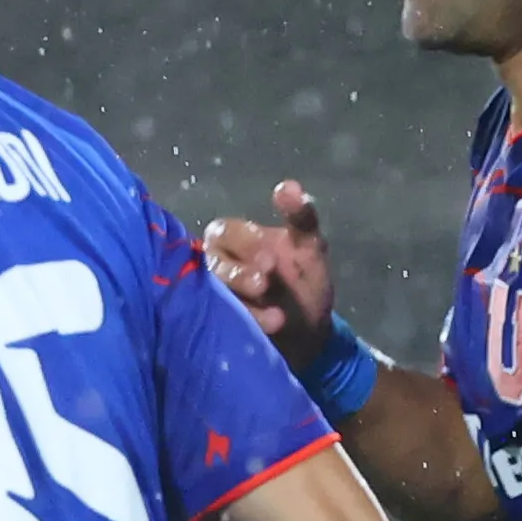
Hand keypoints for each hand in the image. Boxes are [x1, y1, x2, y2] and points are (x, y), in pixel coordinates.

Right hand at [201, 179, 340, 369]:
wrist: (309, 335)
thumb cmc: (305, 285)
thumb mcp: (310, 248)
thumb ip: (301, 216)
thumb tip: (288, 184)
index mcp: (239, 242)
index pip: (223, 232)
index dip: (243, 242)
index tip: (271, 257)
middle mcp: (221, 266)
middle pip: (212, 261)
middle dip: (238, 272)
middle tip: (265, 282)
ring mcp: (216, 296)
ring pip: (211, 292)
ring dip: (241, 301)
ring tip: (275, 316)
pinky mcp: (216, 323)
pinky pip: (217, 319)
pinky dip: (247, 322)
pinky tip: (270, 325)